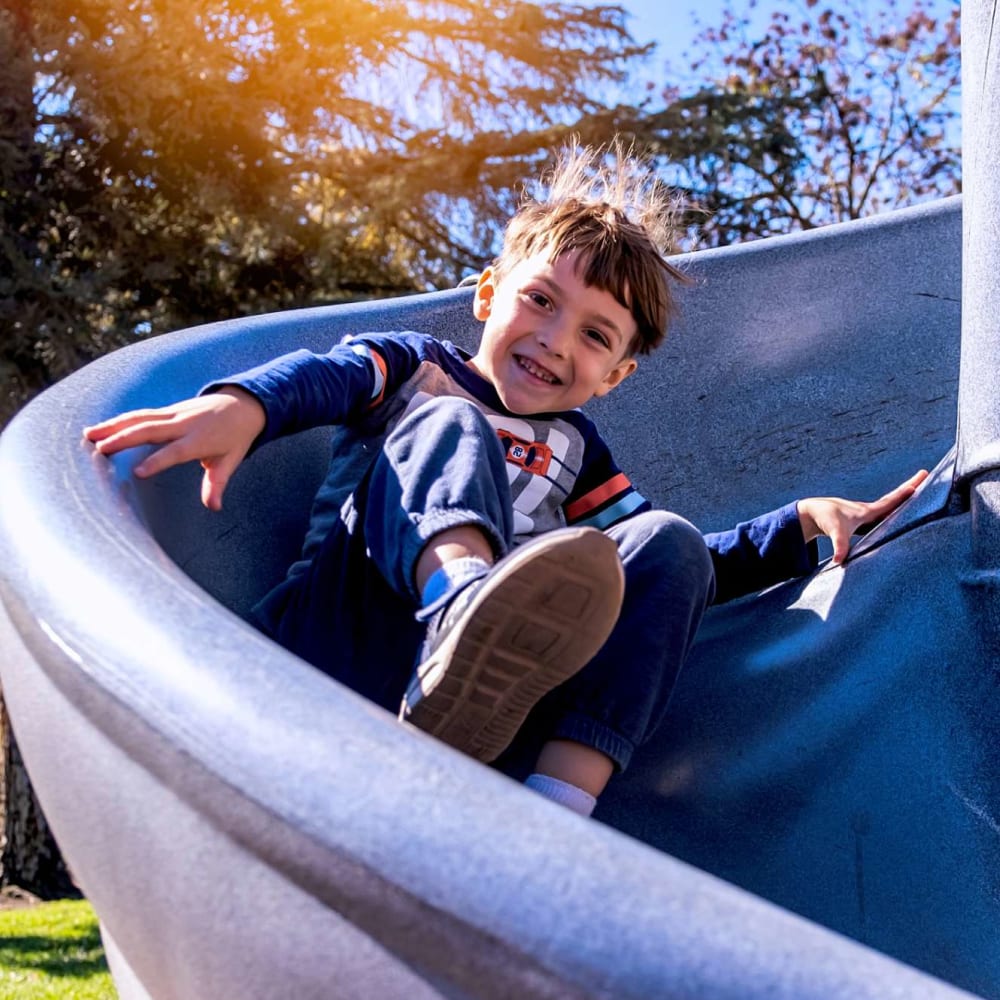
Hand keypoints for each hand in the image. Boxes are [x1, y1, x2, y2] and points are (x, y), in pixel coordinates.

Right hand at [83, 387, 265, 510]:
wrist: (242, 405)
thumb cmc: (235, 438)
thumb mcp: (230, 461)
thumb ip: (217, 484)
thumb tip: (214, 507)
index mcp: (200, 440)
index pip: (176, 452)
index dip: (157, 461)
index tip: (137, 472)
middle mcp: (184, 424)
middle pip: (150, 430)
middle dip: (124, 439)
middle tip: (100, 449)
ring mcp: (174, 414)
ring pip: (140, 419)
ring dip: (114, 426)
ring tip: (89, 435)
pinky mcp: (167, 410)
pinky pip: (141, 415)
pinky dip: (120, 420)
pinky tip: (100, 427)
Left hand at [797, 469, 929, 564]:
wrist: (811, 513)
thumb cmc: (825, 518)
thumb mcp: (834, 532)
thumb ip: (839, 546)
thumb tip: (840, 561)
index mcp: (867, 511)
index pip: (890, 501)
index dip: (905, 493)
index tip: (920, 483)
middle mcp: (869, 510)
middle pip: (894, 498)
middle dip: (910, 486)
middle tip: (926, 473)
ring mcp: (866, 514)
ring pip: (889, 506)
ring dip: (904, 499)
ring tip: (920, 492)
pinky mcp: (861, 521)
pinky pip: (882, 515)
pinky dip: (893, 511)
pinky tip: (900, 514)